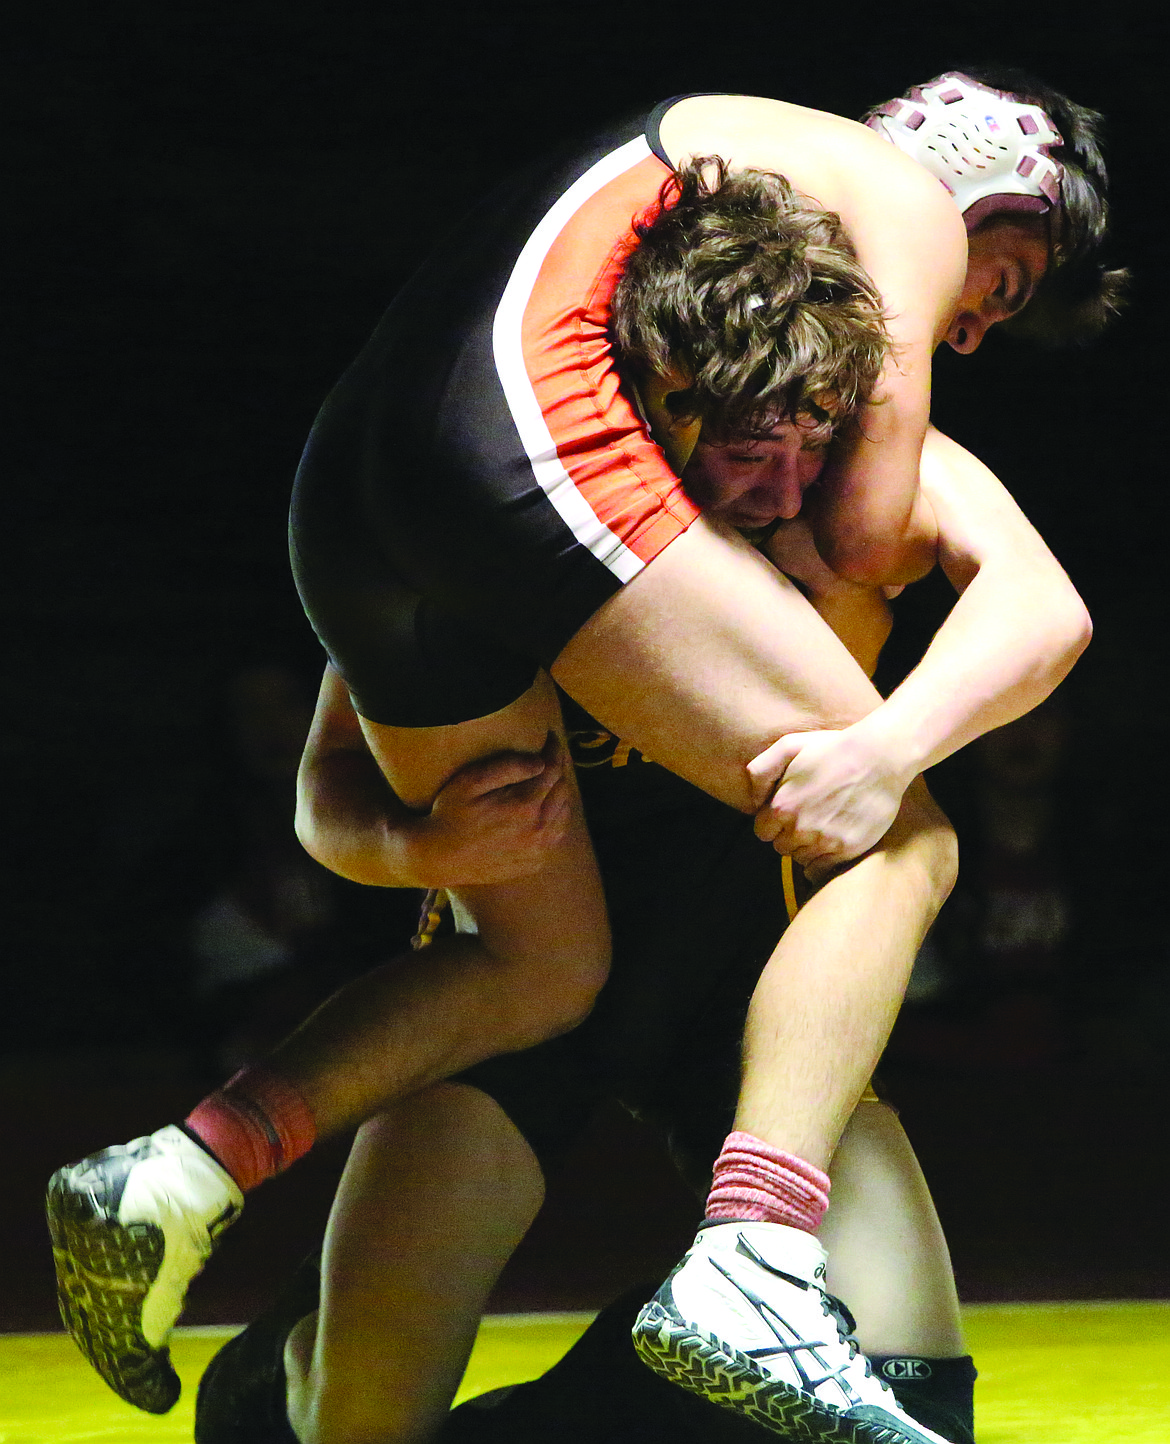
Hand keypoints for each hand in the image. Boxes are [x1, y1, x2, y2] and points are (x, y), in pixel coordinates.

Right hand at [406, 733, 570, 884]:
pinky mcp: (535, 862)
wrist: (439, 856)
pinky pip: (557, 834)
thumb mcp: (470, 781)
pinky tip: (545, 807)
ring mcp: (539, 849)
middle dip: (559, 767)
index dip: (555, 749)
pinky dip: (557, 816)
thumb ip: (508, 767)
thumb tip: (540, 762)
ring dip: (560, 792)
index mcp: (525, 805)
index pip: (553, 769)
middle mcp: (538, 829)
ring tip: (548, 778)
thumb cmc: (450, 813)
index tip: (551, 735)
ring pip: (565, 812)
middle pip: (563, 789)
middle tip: (549, 754)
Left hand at [747, 723, 912, 878]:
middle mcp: (800, 828)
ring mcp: (824, 841)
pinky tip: (831, 842)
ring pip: (802, 857)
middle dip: (789, 835)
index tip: (787, 813)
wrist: (879, 757)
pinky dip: (823, 859)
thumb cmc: (833, 748)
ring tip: (822, 826)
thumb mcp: (789, 746)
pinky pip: (823, 868)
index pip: (763, 832)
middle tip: (807, 818)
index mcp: (781, 806)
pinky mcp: (847, 849)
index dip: (773, 823)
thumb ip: (761, 770)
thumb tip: (752, 799)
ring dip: (807, 846)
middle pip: (782, 847)